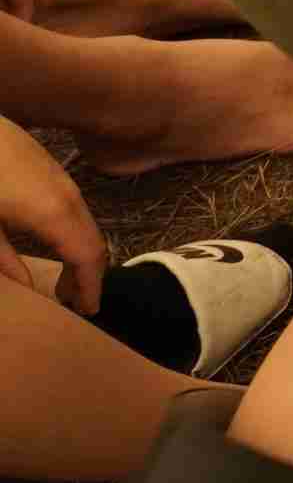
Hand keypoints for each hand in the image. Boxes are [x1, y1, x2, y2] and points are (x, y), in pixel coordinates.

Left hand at [0, 117, 104, 313]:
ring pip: (85, 223)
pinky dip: (71, 233)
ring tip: (63, 279)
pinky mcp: (50, 169)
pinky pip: (74, 208)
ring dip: (79, 253)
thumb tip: (30, 289)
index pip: (89, 257)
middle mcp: (69, 196)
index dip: (91, 287)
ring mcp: (62, 179)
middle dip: (88, 275)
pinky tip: (51, 242)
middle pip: (93, 240)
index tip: (88, 312)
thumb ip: (6, 262)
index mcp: (55, 214)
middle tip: (73, 303)